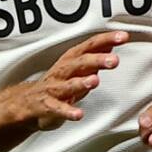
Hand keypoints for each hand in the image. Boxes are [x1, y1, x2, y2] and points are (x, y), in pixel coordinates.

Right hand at [9, 31, 127, 130]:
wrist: (28, 102)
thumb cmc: (58, 82)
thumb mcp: (78, 66)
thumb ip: (95, 56)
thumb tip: (112, 43)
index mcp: (72, 59)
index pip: (91, 45)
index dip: (107, 40)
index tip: (122, 37)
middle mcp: (63, 70)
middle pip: (80, 62)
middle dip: (97, 60)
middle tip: (114, 61)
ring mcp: (54, 88)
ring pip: (68, 84)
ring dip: (81, 82)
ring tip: (94, 81)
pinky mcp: (48, 106)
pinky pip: (58, 108)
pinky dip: (68, 111)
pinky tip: (78, 114)